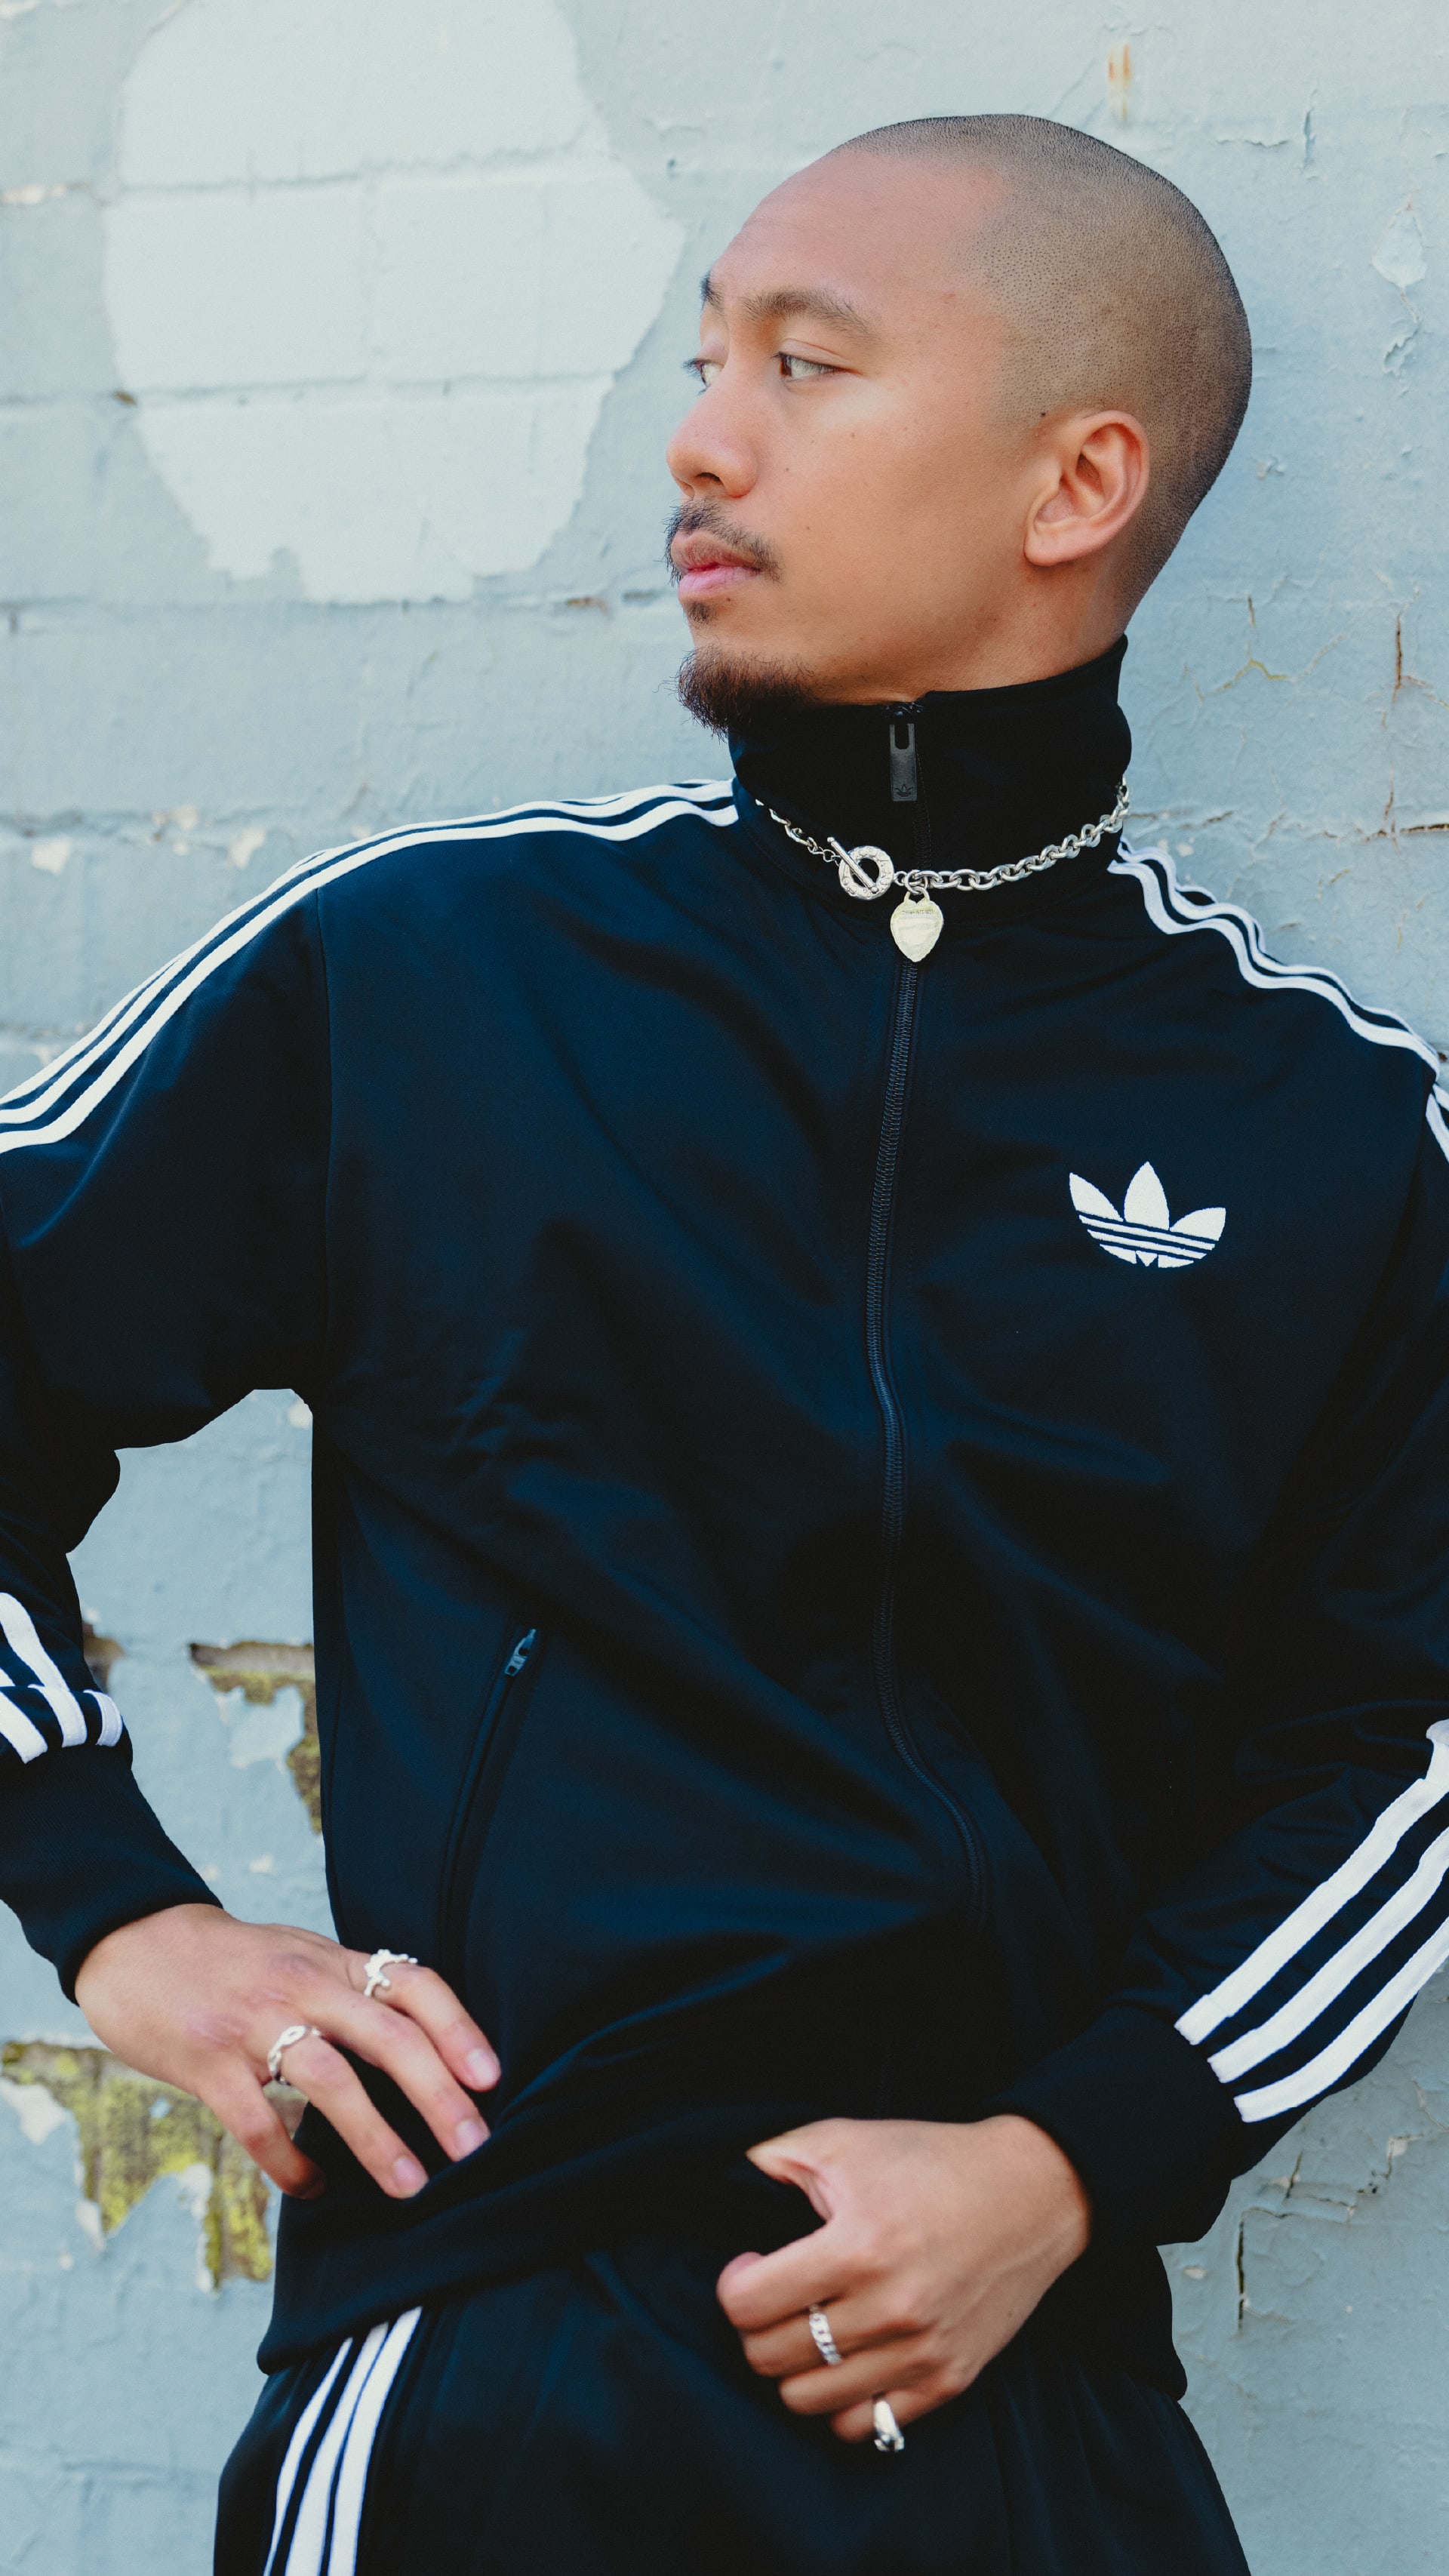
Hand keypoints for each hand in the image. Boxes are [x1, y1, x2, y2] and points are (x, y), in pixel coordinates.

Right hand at [74, 1904, 499, 2202]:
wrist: (136, 1945)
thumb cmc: (233, 1963)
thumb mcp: (301, 1959)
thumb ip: (352, 1994)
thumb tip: (421, 2051)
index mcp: (333, 1961)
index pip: (414, 1984)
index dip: (458, 2029)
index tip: (491, 2078)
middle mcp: (303, 1986)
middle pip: (389, 2036)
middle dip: (439, 2095)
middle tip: (475, 2149)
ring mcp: (254, 2023)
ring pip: (331, 2081)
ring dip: (377, 2138)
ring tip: (411, 2186)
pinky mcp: (207, 2062)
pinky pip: (257, 2122)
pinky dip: (291, 2163)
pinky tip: (314, 2187)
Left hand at [716, 2114, 1089, 2441]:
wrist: (1030, 2194)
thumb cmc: (931, 2161)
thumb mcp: (847, 2139)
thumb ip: (774, 2156)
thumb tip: (722, 2176)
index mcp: (857, 2246)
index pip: (749, 2306)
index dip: (734, 2286)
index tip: (750, 2266)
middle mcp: (889, 2308)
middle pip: (771, 2359)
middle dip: (757, 2328)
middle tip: (776, 2297)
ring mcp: (921, 2351)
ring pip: (808, 2401)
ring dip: (796, 2367)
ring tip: (808, 2327)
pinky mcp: (949, 2379)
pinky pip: (867, 2425)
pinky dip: (844, 2401)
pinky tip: (847, 2360)